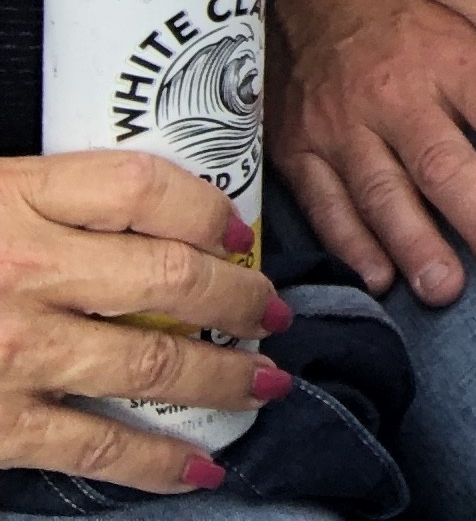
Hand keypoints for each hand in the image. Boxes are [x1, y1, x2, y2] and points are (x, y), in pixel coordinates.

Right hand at [0, 151, 286, 491]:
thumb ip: (46, 202)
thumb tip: (143, 221)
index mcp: (10, 198)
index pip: (141, 186)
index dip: (205, 206)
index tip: (237, 229)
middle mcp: (21, 270)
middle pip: (168, 275)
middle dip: (238, 298)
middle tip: (274, 314)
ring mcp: (10, 352)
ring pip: (149, 360)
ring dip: (221, 376)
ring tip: (264, 382)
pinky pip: (93, 443)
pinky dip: (155, 460)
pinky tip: (197, 465)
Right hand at [268, 0, 475, 303]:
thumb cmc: (407, 23)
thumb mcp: (464, 34)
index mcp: (453, 61)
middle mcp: (398, 95)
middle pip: (446, 165)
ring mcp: (342, 126)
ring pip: (383, 194)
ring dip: (417, 246)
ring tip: (447, 290)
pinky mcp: (297, 150)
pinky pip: (325, 205)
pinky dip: (352, 247)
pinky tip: (380, 280)